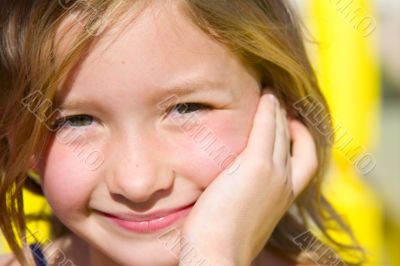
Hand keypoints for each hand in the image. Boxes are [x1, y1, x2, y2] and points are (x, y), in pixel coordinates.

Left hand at [179, 92, 317, 265]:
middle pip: (293, 141)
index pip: (303, 161)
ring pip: (281, 131)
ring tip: (270, 94)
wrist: (217, 255)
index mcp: (285, 198)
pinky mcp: (256, 166)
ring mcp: (274, 173)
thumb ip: (250, 197)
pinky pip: (266, 127)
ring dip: (277, 109)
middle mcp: (286, 183)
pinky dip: (267, 109)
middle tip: (279, 102)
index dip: (300, 140)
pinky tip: (264, 96)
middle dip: (288, 119)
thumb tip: (237, 185)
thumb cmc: (221, 240)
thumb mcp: (245, 216)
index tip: (289, 125)